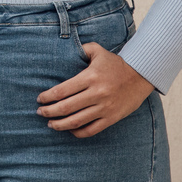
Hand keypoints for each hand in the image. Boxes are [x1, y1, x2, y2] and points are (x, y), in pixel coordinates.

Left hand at [37, 42, 154, 137]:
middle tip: (39, 112)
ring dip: (60, 124)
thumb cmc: (115, 63)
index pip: (62, 90)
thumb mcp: (98, 51)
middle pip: (66, 107)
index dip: (48, 97)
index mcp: (90, 77)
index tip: (39, 99)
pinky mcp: (112, 118)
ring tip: (50, 124)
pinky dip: (79, 132)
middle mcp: (96, 94)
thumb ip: (81, 49)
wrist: (141, 76)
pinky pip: (92, 129)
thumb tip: (64, 49)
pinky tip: (70, 130)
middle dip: (49, 111)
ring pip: (77, 121)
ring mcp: (104, 108)